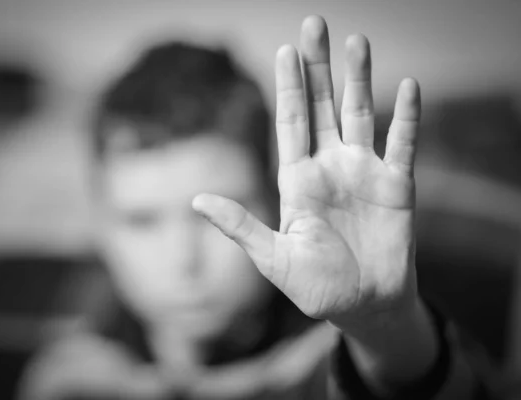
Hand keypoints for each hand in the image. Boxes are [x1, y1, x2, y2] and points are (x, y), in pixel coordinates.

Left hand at [192, 15, 420, 324]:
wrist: (365, 308)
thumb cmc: (317, 288)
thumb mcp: (273, 258)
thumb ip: (240, 226)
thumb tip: (195, 200)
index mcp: (297, 180)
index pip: (290, 122)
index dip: (287, 87)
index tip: (284, 50)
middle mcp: (329, 167)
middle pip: (321, 107)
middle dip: (317, 68)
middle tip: (313, 25)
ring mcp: (363, 172)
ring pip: (361, 114)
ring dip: (359, 79)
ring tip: (356, 41)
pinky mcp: (397, 185)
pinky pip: (403, 143)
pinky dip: (408, 116)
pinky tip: (409, 86)